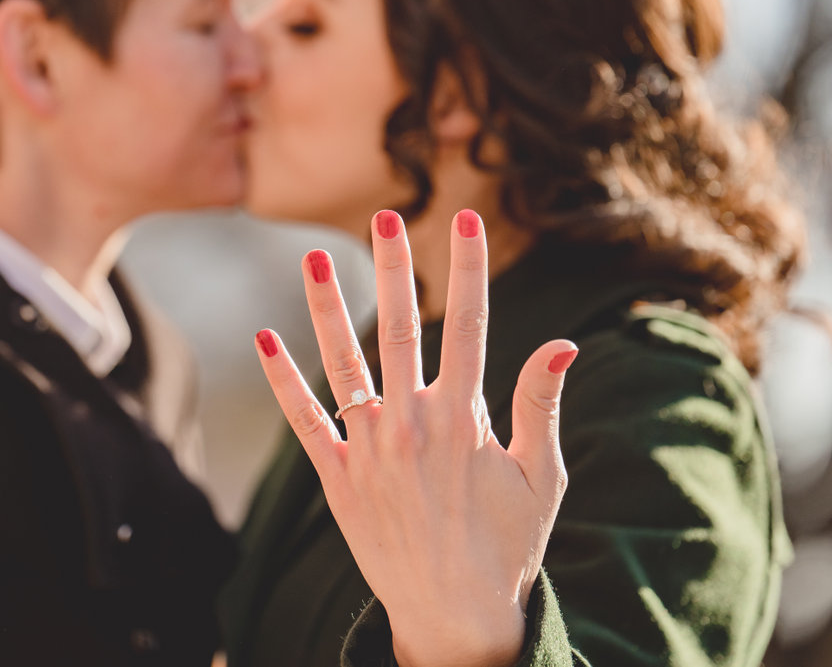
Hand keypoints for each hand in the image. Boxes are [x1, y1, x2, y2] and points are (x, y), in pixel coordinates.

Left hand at [253, 209, 576, 666]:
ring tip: (315, 259)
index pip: (471, 324)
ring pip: (343, 362)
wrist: (456, 615)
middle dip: (394, 267)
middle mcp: (413, 423)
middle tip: (384, 216)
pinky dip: (283, 381)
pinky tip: (265, 340)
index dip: (467, 268)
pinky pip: (305, 421)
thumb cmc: (507, 545)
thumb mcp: (540, 475)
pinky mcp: (338, 478)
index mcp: (465, 417)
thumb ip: (540, 404)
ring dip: (327, 308)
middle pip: (400, 327)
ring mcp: (370, 449)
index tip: (464, 220)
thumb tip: (566, 343)